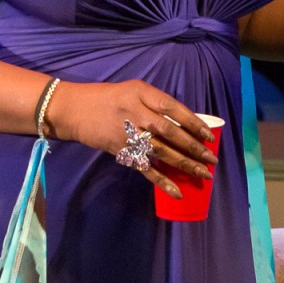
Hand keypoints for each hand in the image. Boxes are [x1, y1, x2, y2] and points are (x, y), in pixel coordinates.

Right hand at [45, 78, 217, 200]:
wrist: (72, 109)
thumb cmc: (106, 98)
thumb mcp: (132, 91)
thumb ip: (155, 104)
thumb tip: (186, 124)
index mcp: (140, 93)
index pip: (172, 107)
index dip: (192, 122)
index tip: (209, 136)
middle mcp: (134, 112)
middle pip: (169, 131)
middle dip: (193, 147)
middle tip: (211, 160)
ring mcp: (126, 133)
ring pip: (160, 150)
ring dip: (183, 164)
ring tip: (202, 174)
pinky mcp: (120, 150)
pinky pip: (143, 167)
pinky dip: (161, 180)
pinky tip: (176, 191)